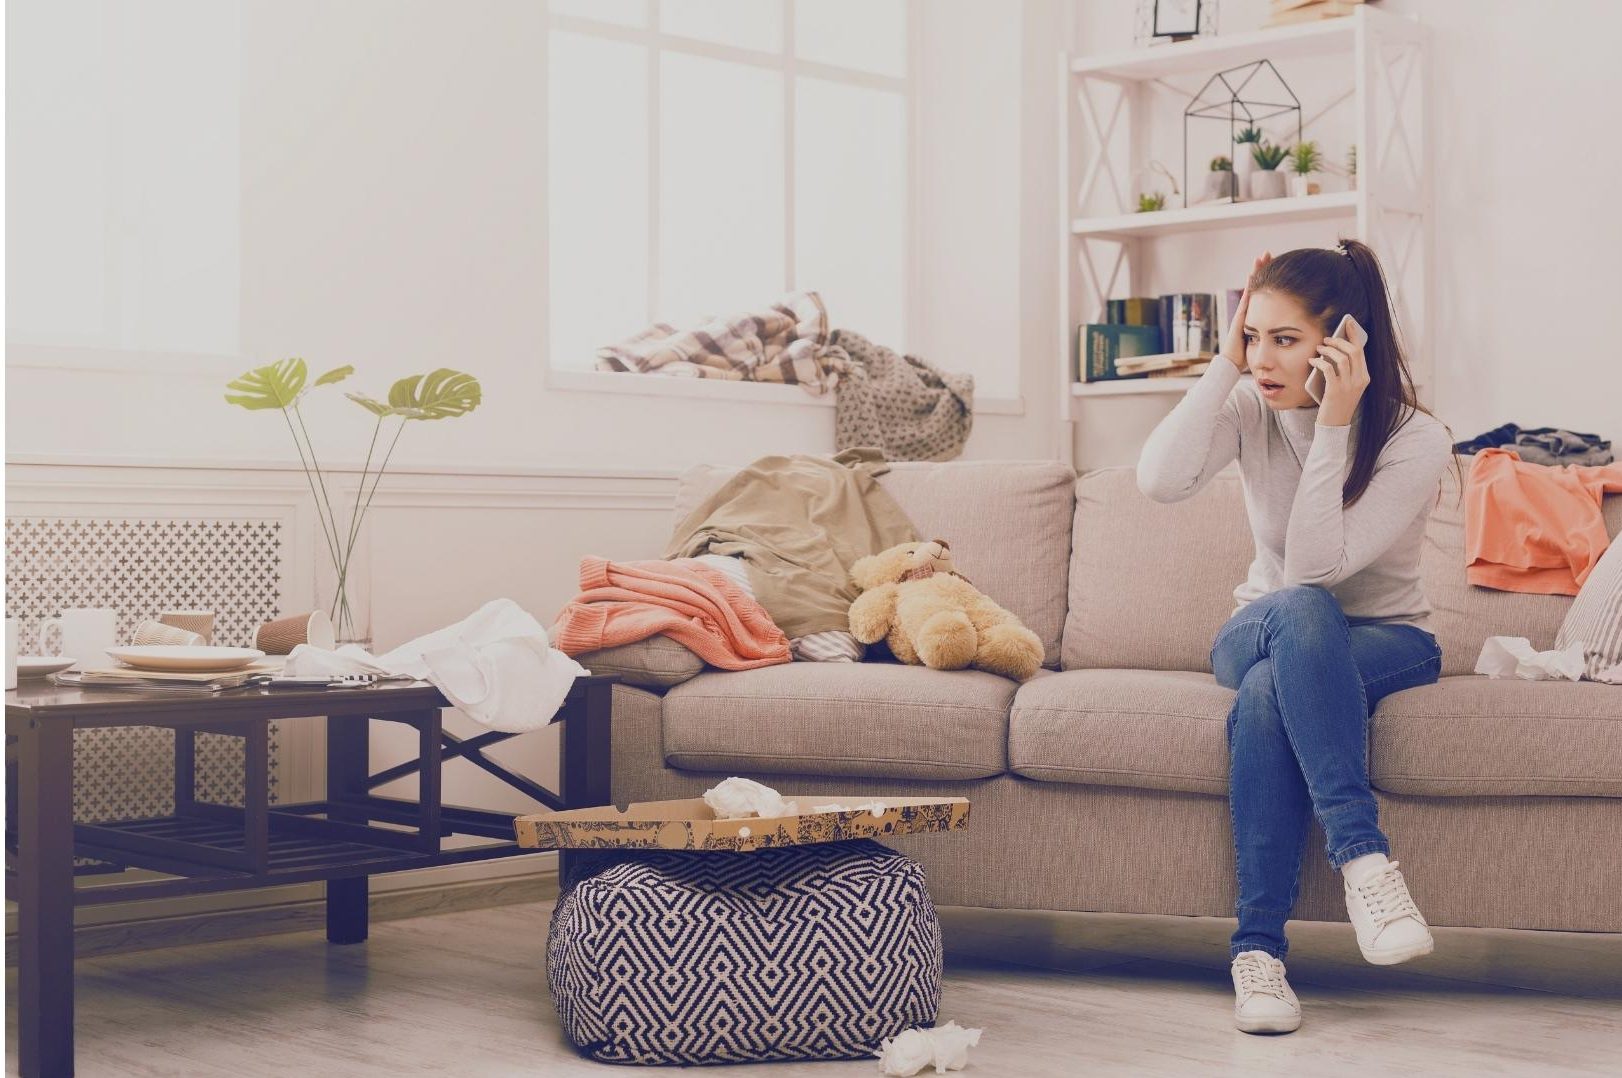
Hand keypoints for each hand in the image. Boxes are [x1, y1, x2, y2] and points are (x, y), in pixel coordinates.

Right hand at [1222, 251, 1272, 371]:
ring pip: (1252, 286)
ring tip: (1262, 256)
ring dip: (1257, 271)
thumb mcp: (1267, 344)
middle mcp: (1250, 310)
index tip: (1279, 267)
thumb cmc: (1249, 357)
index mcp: (1258, 315)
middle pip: (1259, 285)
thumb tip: (1297, 337)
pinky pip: (1247, 295)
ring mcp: (1244, 311)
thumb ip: (1277, 338)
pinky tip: (1252, 272)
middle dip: (1263, 269)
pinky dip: (1250, 284)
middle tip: (1268, 253)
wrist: (1232, 363)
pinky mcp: (1240, 315)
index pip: (1266, 294)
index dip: (1272, 280)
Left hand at [1310, 332, 1369, 425]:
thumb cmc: (1336, 404)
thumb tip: (1334, 350)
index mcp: (1365, 378)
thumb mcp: (1346, 386)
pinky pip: (1328, 370)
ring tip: (1319, 348)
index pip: (1361, 351)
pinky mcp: (1336, 391)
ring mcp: (1349, 386)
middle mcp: (1360, 380)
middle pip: (1353, 352)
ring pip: (1342, 358)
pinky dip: (1320, 362)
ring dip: (1329, 350)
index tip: (1348, 323)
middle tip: (1327, 338)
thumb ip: (1345, 371)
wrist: (1334, 426)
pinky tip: (1313, 361)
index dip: (1354, 335)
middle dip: (1339, 341)